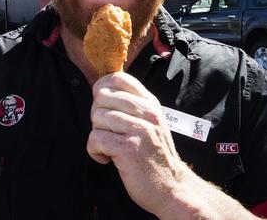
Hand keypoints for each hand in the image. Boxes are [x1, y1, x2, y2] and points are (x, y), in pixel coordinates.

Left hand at [87, 72, 187, 216]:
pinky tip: (106, 159)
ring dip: (96, 135)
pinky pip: (95, 138)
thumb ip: (132, 106)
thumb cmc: (155, 156)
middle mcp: (147, 112)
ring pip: (97, 117)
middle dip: (96, 116)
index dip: (101, 88)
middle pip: (102, 97)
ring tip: (109, 147)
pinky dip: (94, 151)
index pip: (118, 78)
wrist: (172, 188)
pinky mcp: (129, 148)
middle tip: (107, 133)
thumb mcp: (151, 123)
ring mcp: (140, 130)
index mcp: (150, 103)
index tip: (102, 106)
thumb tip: (100, 91)